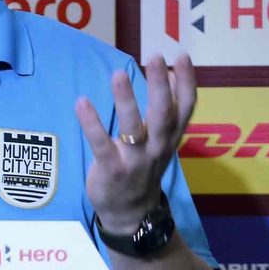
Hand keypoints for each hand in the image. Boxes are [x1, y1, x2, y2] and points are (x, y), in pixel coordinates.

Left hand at [75, 55, 196, 233]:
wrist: (131, 214)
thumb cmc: (143, 167)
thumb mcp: (161, 140)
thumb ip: (168, 110)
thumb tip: (171, 73)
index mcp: (170, 138)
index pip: (185, 108)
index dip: (186, 82)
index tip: (183, 56)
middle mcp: (157, 147)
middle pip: (163, 114)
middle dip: (160, 86)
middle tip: (155, 57)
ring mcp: (135, 160)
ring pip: (134, 128)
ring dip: (126, 101)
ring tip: (118, 74)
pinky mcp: (112, 170)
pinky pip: (101, 145)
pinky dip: (91, 124)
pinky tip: (81, 102)